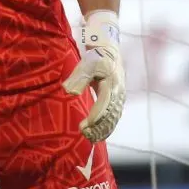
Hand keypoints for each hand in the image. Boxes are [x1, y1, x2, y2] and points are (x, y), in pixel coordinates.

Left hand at [63, 15, 125, 141]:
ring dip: (104, 130)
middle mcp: (119, 94)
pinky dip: (108, 126)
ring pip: (114, 118)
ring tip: (91, 138)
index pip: (103, 108)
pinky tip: (99, 134)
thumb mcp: (87, 63)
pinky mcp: (117, 99)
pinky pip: (114, 116)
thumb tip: (68, 92)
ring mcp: (120, 97)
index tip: (82, 128)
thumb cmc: (96, 56)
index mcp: (112, 85)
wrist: (110, 50)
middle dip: (99, 128)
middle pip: (110, 116)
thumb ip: (79, 78)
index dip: (94, 120)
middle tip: (85, 136)